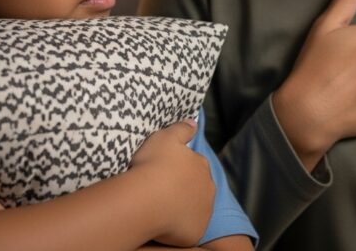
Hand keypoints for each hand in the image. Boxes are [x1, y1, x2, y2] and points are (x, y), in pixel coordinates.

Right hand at [130, 121, 214, 247]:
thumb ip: (182, 129)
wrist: (146, 198)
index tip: (164, 172)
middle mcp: (208, 188)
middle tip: (161, 191)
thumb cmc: (154, 165)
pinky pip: (188, 229)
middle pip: (197, 188)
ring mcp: (203, 212)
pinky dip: (179, 227)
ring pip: (194, 209)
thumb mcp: (165, 137)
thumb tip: (194, 123)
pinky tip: (164, 224)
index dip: (179, 169)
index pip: (195, 166)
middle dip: (184, 189)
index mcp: (202, 166)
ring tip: (161, 208)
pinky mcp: (196, 232)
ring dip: (183, 208)